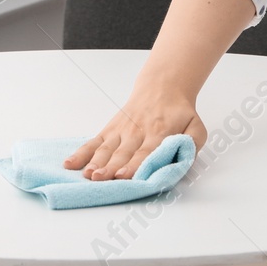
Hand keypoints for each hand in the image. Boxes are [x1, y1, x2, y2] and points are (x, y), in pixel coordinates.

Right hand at [62, 86, 207, 179]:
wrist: (163, 87)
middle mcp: (137, 132)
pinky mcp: (110, 129)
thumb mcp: (196, 126)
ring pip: (106, 148)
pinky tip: (70, 163)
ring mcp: (121, 130)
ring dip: (96, 162)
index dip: (134, 165)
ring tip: (87, 174)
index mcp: (159, 133)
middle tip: (100, 178)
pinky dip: (81, 152)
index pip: (145, 152)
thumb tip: (182, 157)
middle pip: (123, 153)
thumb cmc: (180, 112)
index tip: (124, 175)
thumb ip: (193, 143)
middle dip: (111, 167)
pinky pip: (94, 141)